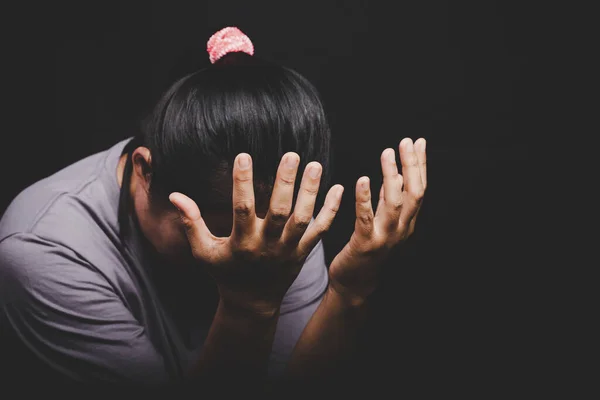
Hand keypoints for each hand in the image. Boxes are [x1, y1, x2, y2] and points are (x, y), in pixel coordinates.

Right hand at [169, 153, 343, 317]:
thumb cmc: (225, 273)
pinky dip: (331, 211)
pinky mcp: (303, 252)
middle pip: (279, 212)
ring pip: (303, 219)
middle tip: (291, 155)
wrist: (252, 303)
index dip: (243, 182)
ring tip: (314, 165)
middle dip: (286, 183)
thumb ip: (191, 223)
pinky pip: (321, 230)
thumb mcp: (204, 252)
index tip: (244, 155)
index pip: (243, 208)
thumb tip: (175, 195)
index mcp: (242, 243)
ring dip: (310, 192)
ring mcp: (288, 250)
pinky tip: (339, 188)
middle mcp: (267, 246)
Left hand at [328, 138, 426, 304]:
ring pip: (395, 203)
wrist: (355, 283)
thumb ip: (388, 199)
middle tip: (406, 142)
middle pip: (414, 193)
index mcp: (408, 222)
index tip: (418, 142)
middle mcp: (402, 229)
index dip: (420, 165)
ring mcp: (385, 238)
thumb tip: (395, 174)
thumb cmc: (367, 249)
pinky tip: (362, 180)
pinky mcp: (366, 244)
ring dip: (391, 176)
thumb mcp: (382, 220)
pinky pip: (366, 218)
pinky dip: (365, 198)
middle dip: (412, 165)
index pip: (419, 189)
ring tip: (387, 153)